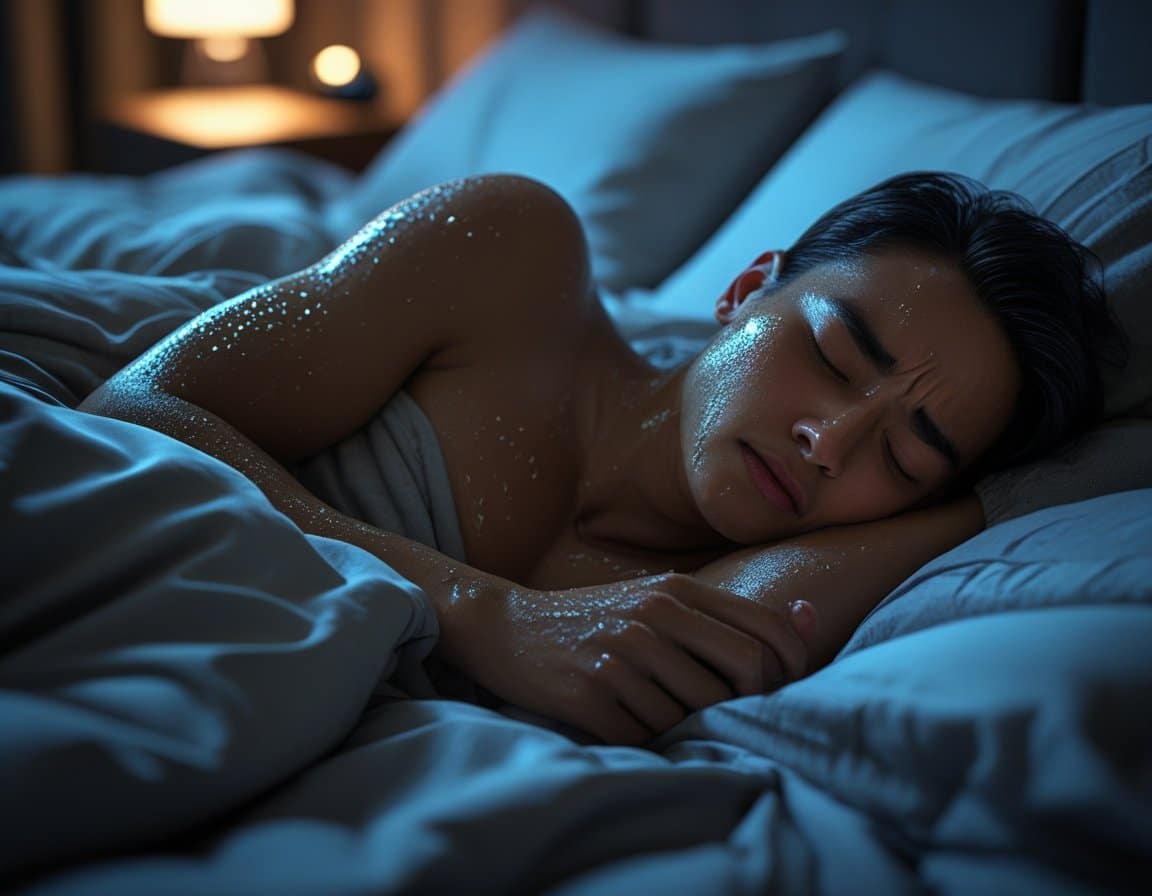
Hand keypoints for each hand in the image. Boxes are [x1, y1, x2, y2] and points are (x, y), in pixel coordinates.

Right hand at [441, 572, 819, 745]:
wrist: (509, 628)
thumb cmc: (597, 619)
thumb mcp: (659, 599)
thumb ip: (728, 613)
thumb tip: (810, 617)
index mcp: (674, 590)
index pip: (765, 630)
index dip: (790, 667)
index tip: (781, 687)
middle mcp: (652, 617)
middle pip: (746, 669)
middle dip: (751, 699)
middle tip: (730, 709)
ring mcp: (621, 656)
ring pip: (698, 710)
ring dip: (690, 722)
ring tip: (661, 707)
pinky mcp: (591, 694)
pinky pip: (649, 734)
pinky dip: (648, 736)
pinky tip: (628, 717)